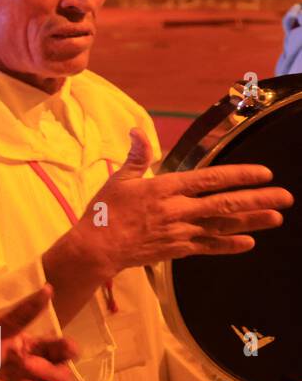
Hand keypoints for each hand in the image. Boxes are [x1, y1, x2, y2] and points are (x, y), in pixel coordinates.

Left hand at [0, 287, 78, 380]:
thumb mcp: (1, 329)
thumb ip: (24, 311)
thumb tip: (48, 288)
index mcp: (41, 352)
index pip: (66, 351)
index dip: (69, 350)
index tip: (66, 348)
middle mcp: (44, 375)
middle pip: (64, 377)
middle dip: (45, 372)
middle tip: (22, 366)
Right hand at [57, 127, 292, 282]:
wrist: (97, 248)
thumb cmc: (104, 212)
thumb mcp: (119, 180)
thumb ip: (136, 156)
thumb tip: (137, 130)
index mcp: (165, 189)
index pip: (210, 179)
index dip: (239, 176)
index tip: (264, 173)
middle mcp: (178, 210)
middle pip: (225, 203)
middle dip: (258, 199)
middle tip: (286, 196)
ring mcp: (180, 232)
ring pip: (223, 225)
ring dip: (252, 222)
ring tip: (277, 217)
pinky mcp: (177, 250)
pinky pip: (209, 247)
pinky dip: (229, 245)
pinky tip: (248, 242)